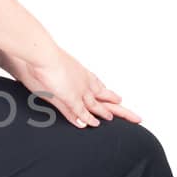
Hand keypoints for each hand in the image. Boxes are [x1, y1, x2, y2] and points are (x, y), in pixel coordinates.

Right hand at [0, 45, 141, 128]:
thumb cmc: (40, 58)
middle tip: (137, 116)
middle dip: (121, 108)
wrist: (38, 52)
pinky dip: (87, 117)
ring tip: (128, 120)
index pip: (98, 87)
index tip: (118, 100)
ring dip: (112, 113)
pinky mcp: (68, 95)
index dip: (108, 95)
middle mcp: (82, 83)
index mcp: (80, 75)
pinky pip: (80, 109)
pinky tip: (94, 124)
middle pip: (105, 97)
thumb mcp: (50, 68)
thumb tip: (52, 75)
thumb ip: (55, 76)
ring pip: (98, 105)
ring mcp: (77, 90)